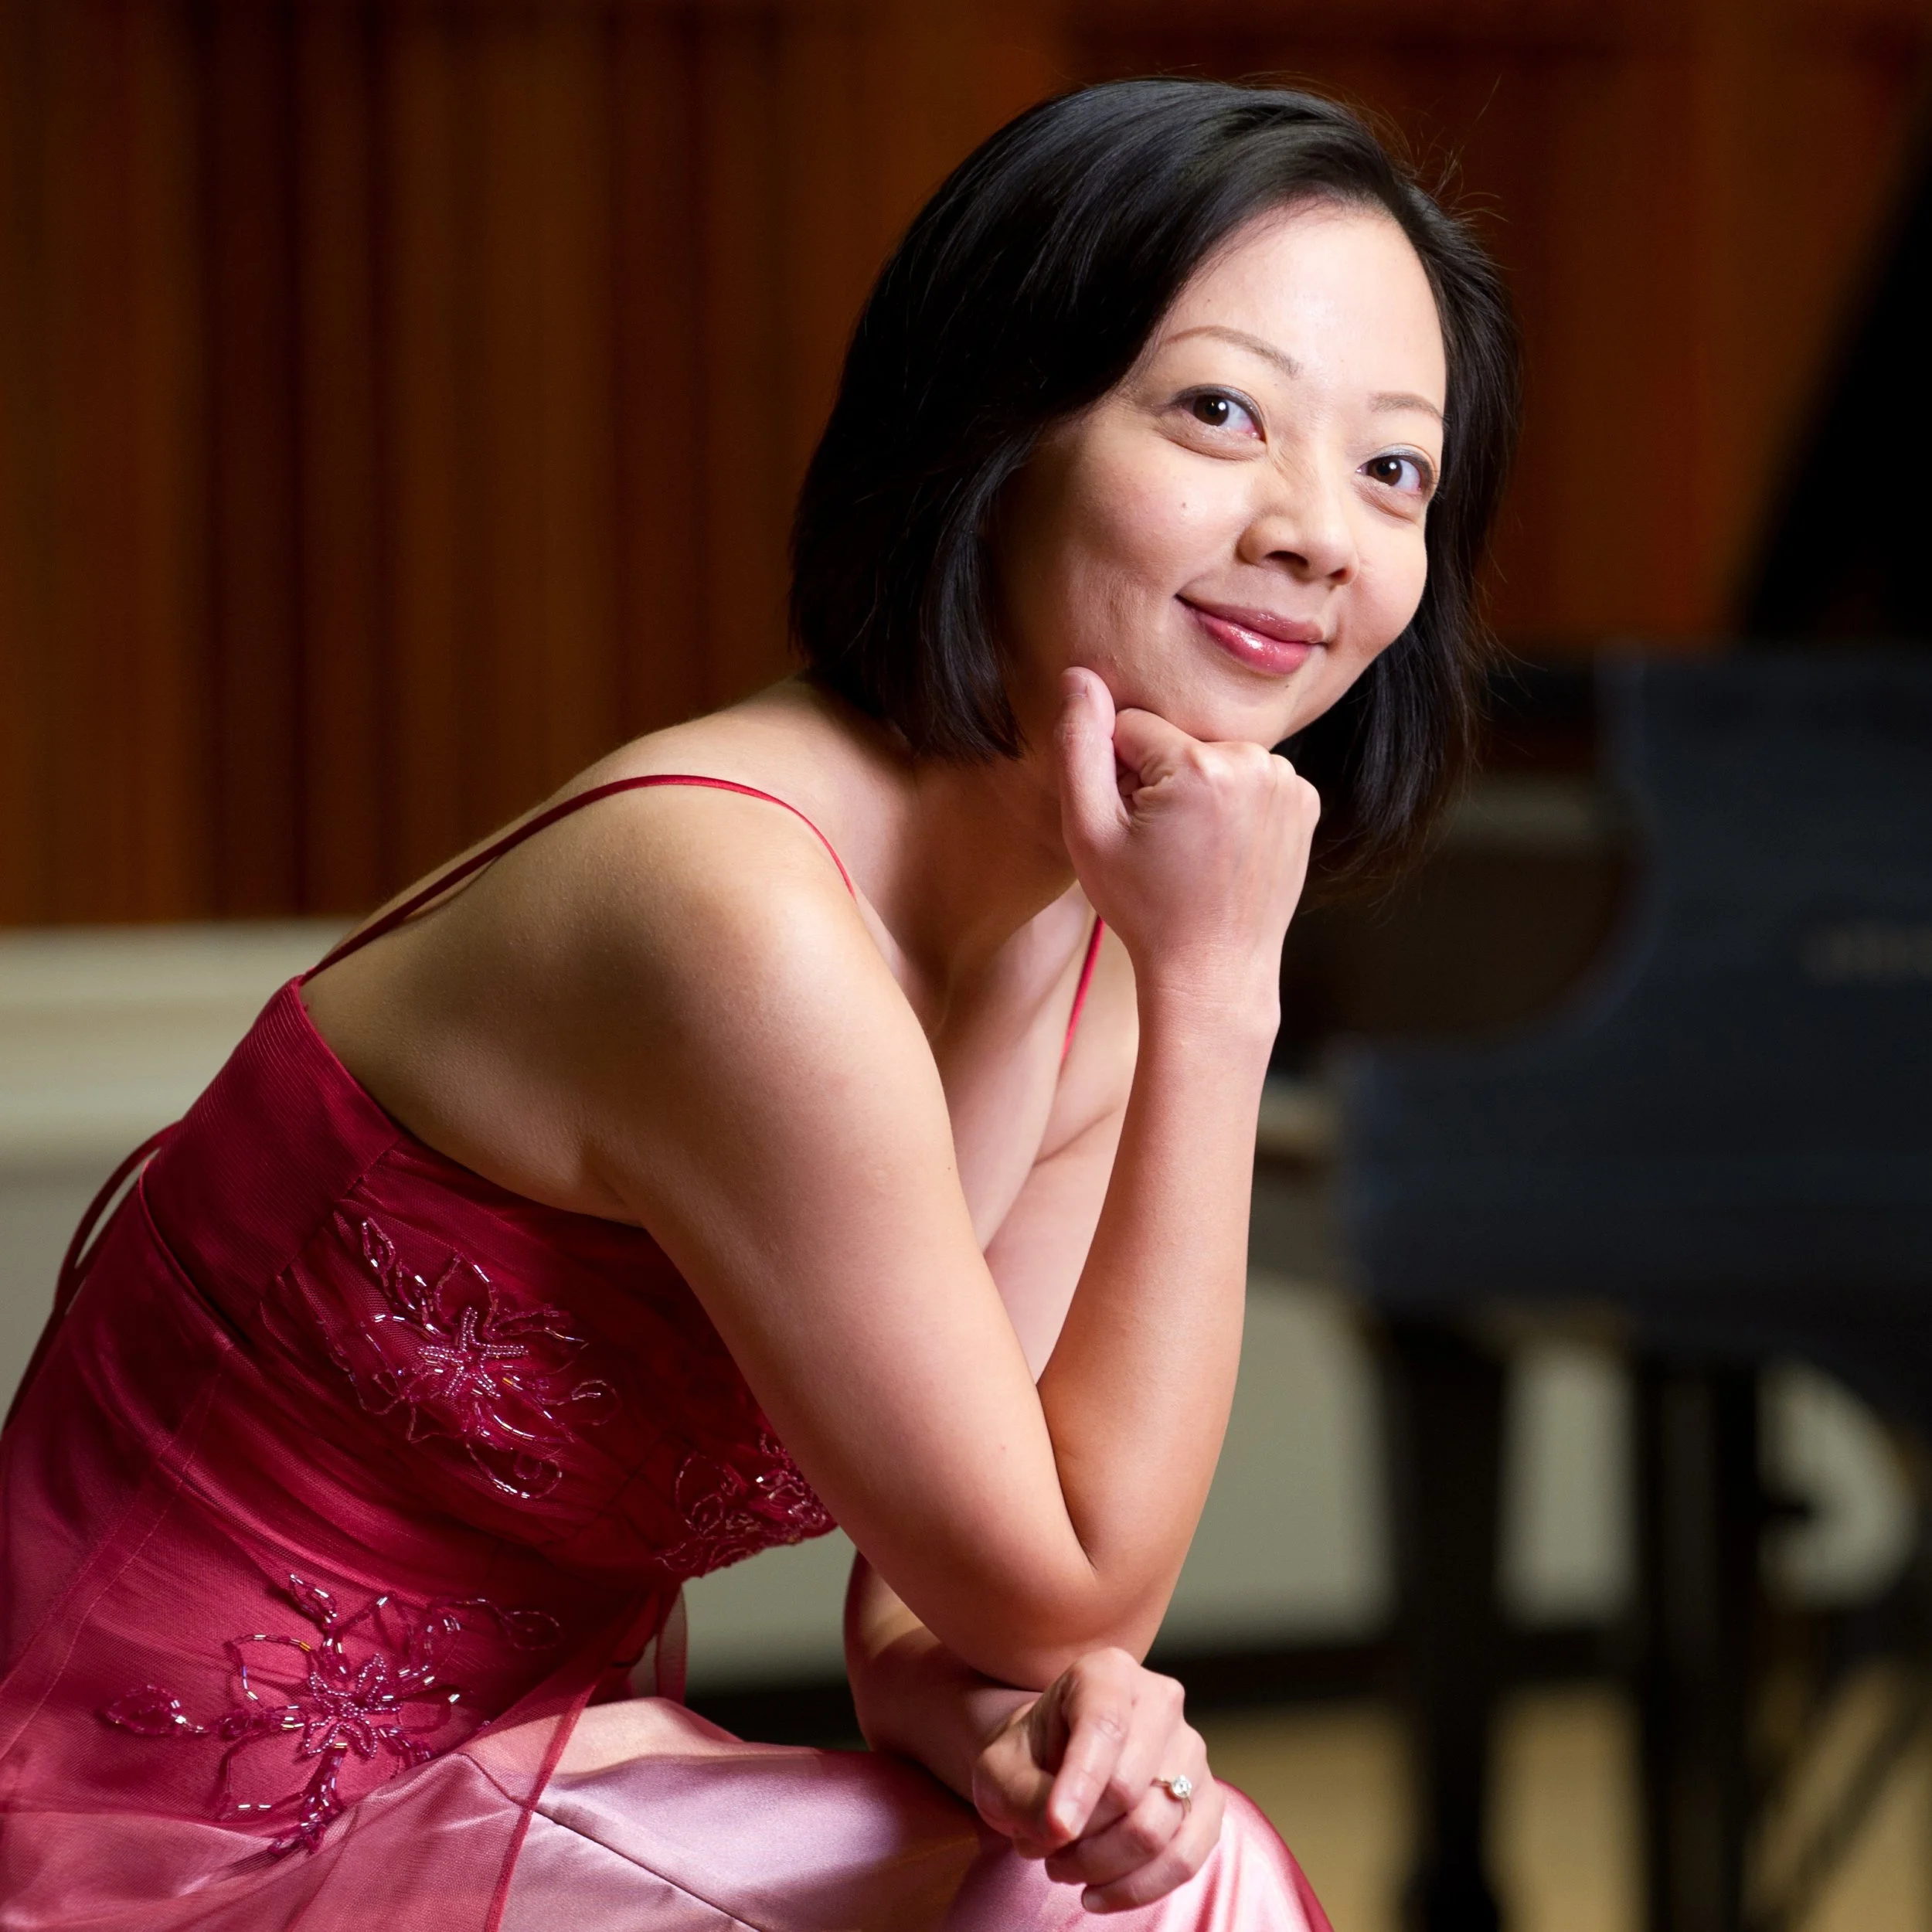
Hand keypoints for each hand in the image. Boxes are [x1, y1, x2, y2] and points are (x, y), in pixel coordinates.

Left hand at [970, 1647, 1222, 1913]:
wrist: (1049, 1770)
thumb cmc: (1024, 1762)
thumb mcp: (1000, 1771)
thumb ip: (1026, 1796)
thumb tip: (1064, 1830)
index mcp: (1107, 1673)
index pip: (1105, 1726)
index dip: (1082, 1785)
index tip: (1055, 1830)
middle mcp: (1160, 1701)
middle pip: (1131, 1787)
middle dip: (1083, 1837)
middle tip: (1046, 1852)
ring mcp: (1191, 1750)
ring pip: (1158, 1828)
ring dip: (1104, 1866)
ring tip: (1064, 1868)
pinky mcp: (1207, 1799)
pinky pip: (1186, 1857)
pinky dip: (1139, 1887)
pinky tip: (1099, 1894)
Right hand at [1056, 668, 1319, 1010]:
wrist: (1213, 971)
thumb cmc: (1143, 909)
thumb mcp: (1088, 832)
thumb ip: (1079, 746)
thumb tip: (1079, 675)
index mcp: (1200, 765)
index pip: (1131, 727)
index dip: (1117, 775)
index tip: (1131, 825)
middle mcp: (1255, 761)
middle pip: (1177, 738)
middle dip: (1160, 777)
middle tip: (1160, 842)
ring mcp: (1288, 781)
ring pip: (1213, 754)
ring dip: (1197, 787)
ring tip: (1191, 848)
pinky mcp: (1305, 799)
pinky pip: (1248, 775)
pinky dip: (1232, 802)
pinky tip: (1222, 847)